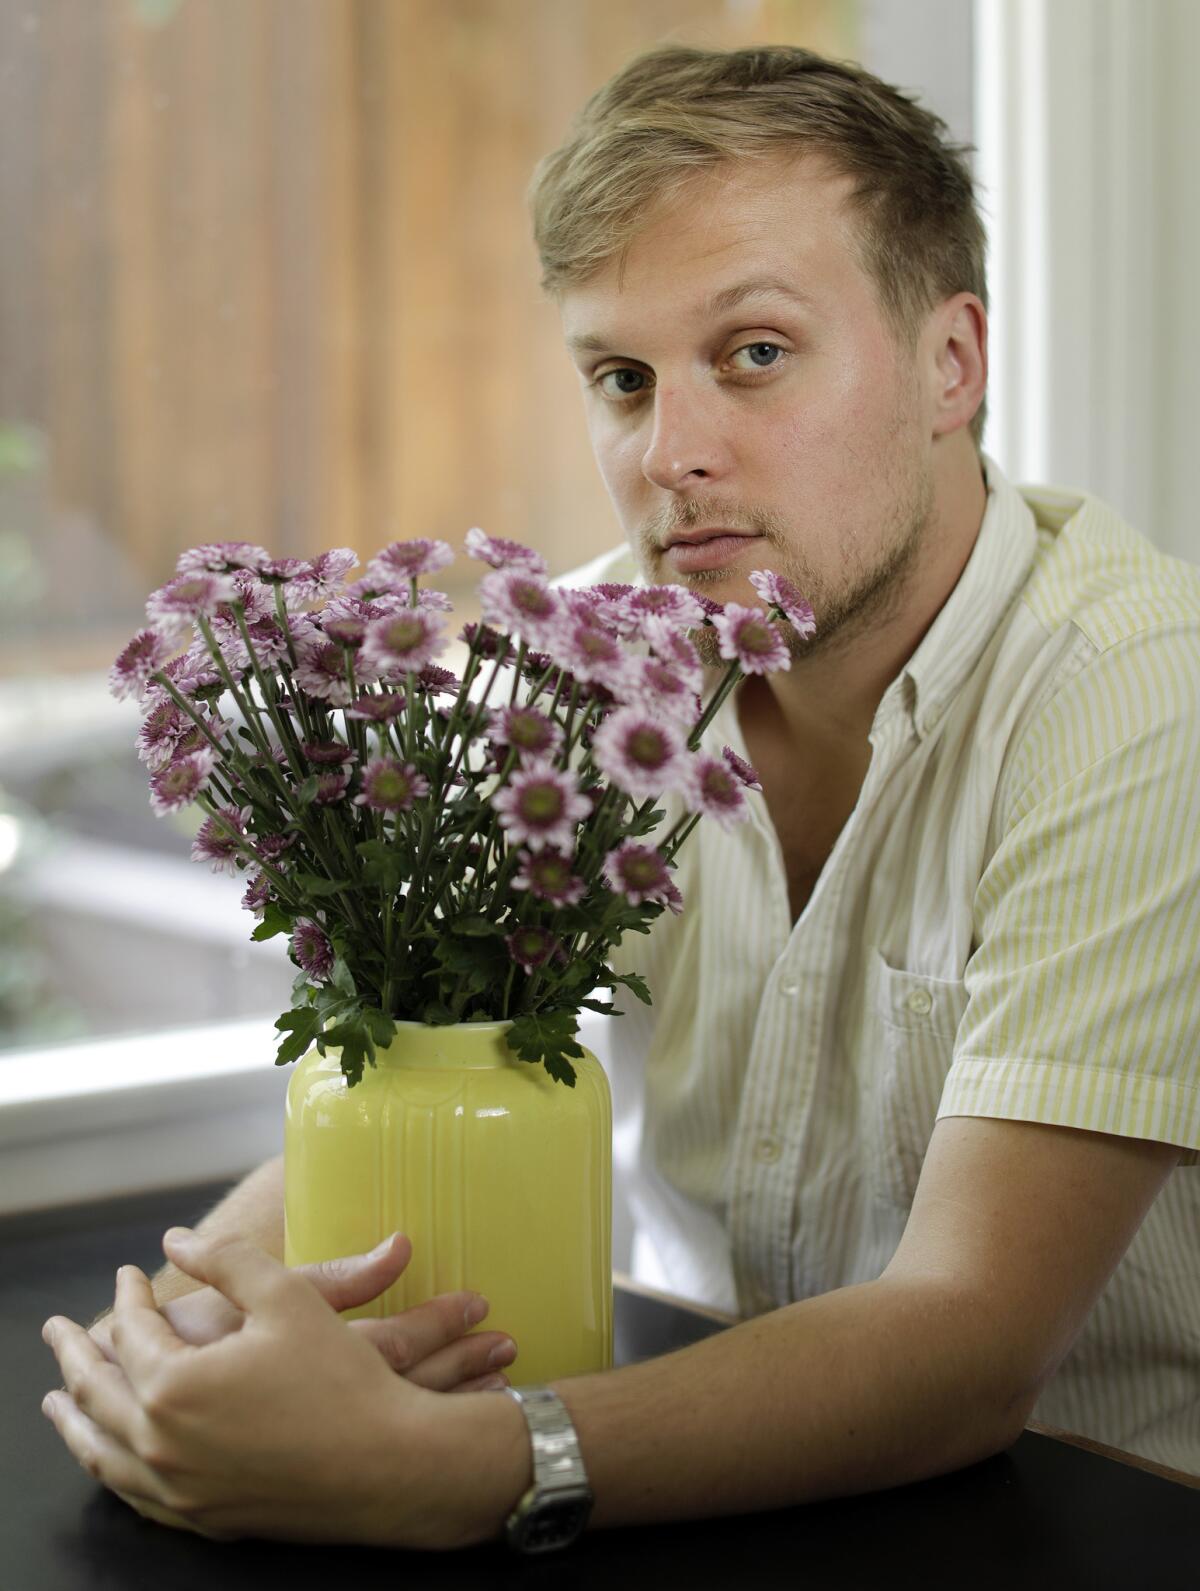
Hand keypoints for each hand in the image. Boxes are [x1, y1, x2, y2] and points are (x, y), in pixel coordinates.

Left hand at [43, 1228, 519, 1545]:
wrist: (388, 1465)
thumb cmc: (340, 1376)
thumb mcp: (286, 1296)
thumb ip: (225, 1260)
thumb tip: (176, 1240)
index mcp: (173, 1387)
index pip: (132, 1332)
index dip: (127, 1297)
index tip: (127, 1275)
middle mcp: (162, 1446)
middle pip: (96, 1395)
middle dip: (73, 1355)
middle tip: (57, 1331)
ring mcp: (178, 1491)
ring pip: (101, 1454)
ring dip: (73, 1420)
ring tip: (55, 1398)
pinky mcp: (202, 1519)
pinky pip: (132, 1495)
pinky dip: (107, 1466)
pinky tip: (108, 1455)